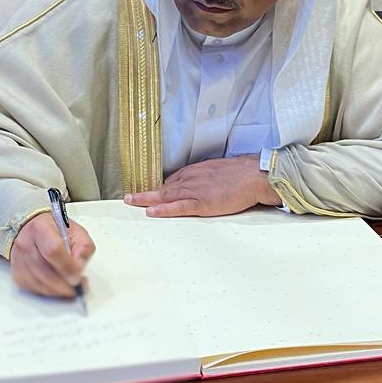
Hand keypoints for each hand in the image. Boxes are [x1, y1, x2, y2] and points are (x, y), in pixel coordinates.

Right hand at [10, 212, 95, 296]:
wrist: (31, 230)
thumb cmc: (54, 230)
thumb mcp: (76, 231)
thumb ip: (83, 248)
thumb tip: (79, 268)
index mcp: (41, 228)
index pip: (53, 250)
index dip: (67, 267)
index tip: (78, 277)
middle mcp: (26, 244)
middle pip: (46, 272)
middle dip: (65, 284)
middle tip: (78, 286)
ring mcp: (19, 260)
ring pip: (40, 284)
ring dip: (58, 290)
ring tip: (70, 287)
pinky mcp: (17, 273)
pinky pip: (34, 289)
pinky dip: (49, 291)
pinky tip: (57, 286)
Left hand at [124, 155, 281, 217]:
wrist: (254, 175)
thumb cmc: (239, 174)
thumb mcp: (215, 171)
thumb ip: (202, 178)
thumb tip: (195, 185)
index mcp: (193, 173)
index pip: (170, 182)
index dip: (156, 189)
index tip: (143, 194)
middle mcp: (190, 180)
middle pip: (163, 189)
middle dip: (144, 194)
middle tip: (127, 198)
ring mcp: (195, 191)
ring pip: (165, 196)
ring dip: (146, 199)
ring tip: (130, 203)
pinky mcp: (202, 202)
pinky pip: (179, 207)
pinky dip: (164, 210)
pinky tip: (151, 212)